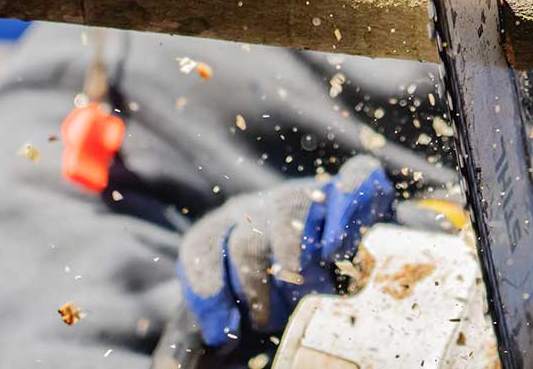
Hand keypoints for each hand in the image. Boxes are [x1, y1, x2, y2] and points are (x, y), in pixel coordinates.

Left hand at [173, 155, 394, 350]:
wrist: (343, 251)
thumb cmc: (278, 290)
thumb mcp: (237, 311)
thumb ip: (203, 336)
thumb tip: (177, 365)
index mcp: (226, 230)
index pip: (202, 246)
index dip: (206, 287)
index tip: (221, 331)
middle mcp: (263, 207)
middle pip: (246, 240)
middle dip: (255, 289)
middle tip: (269, 322)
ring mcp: (308, 194)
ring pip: (291, 211)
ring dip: (293, 257)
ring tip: (305, 289)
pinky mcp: (355, 185)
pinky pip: (352, 181)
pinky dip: (347, 207)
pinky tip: (338, 247)